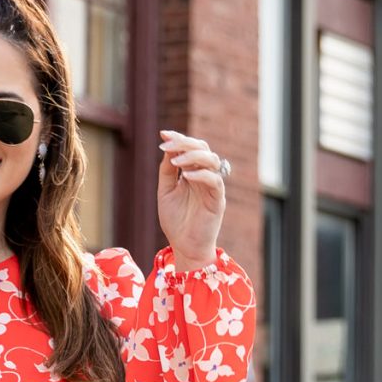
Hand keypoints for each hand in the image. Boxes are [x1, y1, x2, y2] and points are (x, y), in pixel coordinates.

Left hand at [156, 128, 227, 267]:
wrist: (184, 248)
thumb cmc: (176, 222)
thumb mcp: (165, 192)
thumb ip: (167, 171)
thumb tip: (167, 148)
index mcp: (193, 173)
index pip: (190, 148)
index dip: (179, 138)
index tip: (163, 134)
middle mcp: (204, 177)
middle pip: (202, 149)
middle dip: (185, 143)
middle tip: (168, 145)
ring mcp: (212, 187)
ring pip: (211, 160)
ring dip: (193, 156)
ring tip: (176, 161)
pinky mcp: (218, 200)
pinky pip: (214, 181)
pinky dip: (201, 175)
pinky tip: (186, 176)